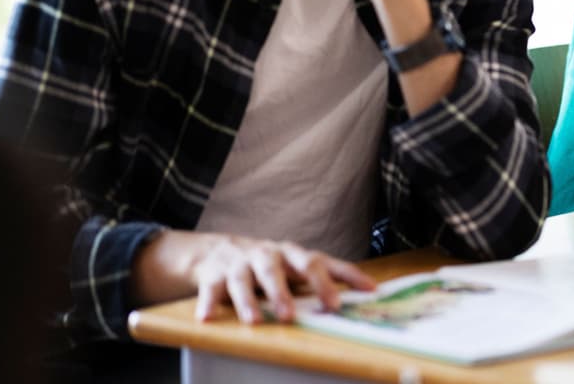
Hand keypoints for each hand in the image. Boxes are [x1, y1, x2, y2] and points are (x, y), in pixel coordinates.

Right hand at [132, 230, 374, 324]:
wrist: (219, 251)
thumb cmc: (270, 265)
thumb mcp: (296, 270)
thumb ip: (321, 282)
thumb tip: (359, 298)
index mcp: (294, 255)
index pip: (321, 263)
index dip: (345, 276)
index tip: (367, 290)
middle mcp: (269, 255)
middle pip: (278, 268)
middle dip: (285, 291)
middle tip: (291, 315)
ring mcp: (241, 263)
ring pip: (244, 280)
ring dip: (249, 301)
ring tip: (254, 321)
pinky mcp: (215, 274)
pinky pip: (212, 289)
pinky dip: (208, 303)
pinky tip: (207, 318)